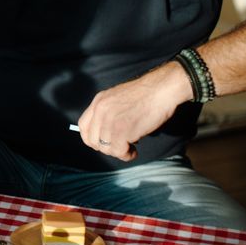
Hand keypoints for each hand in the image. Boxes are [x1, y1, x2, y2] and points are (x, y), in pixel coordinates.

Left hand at [76, 61, 191, 161]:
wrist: (161, 89)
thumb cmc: (147, 94)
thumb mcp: (118, 98)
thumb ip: (109, 112)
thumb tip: (107, 133)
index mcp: (99, 101)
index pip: (83, 126)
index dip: (90, 138)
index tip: (101, 143)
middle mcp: (101, 110)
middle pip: (92, 140)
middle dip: (106, 148)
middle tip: (119, 146)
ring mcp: (110, 120)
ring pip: (105, 148)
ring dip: (118, 152)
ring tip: (129, 148)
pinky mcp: (122, 130)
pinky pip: (119, 151)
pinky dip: (126, 155)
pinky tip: (134, 151)